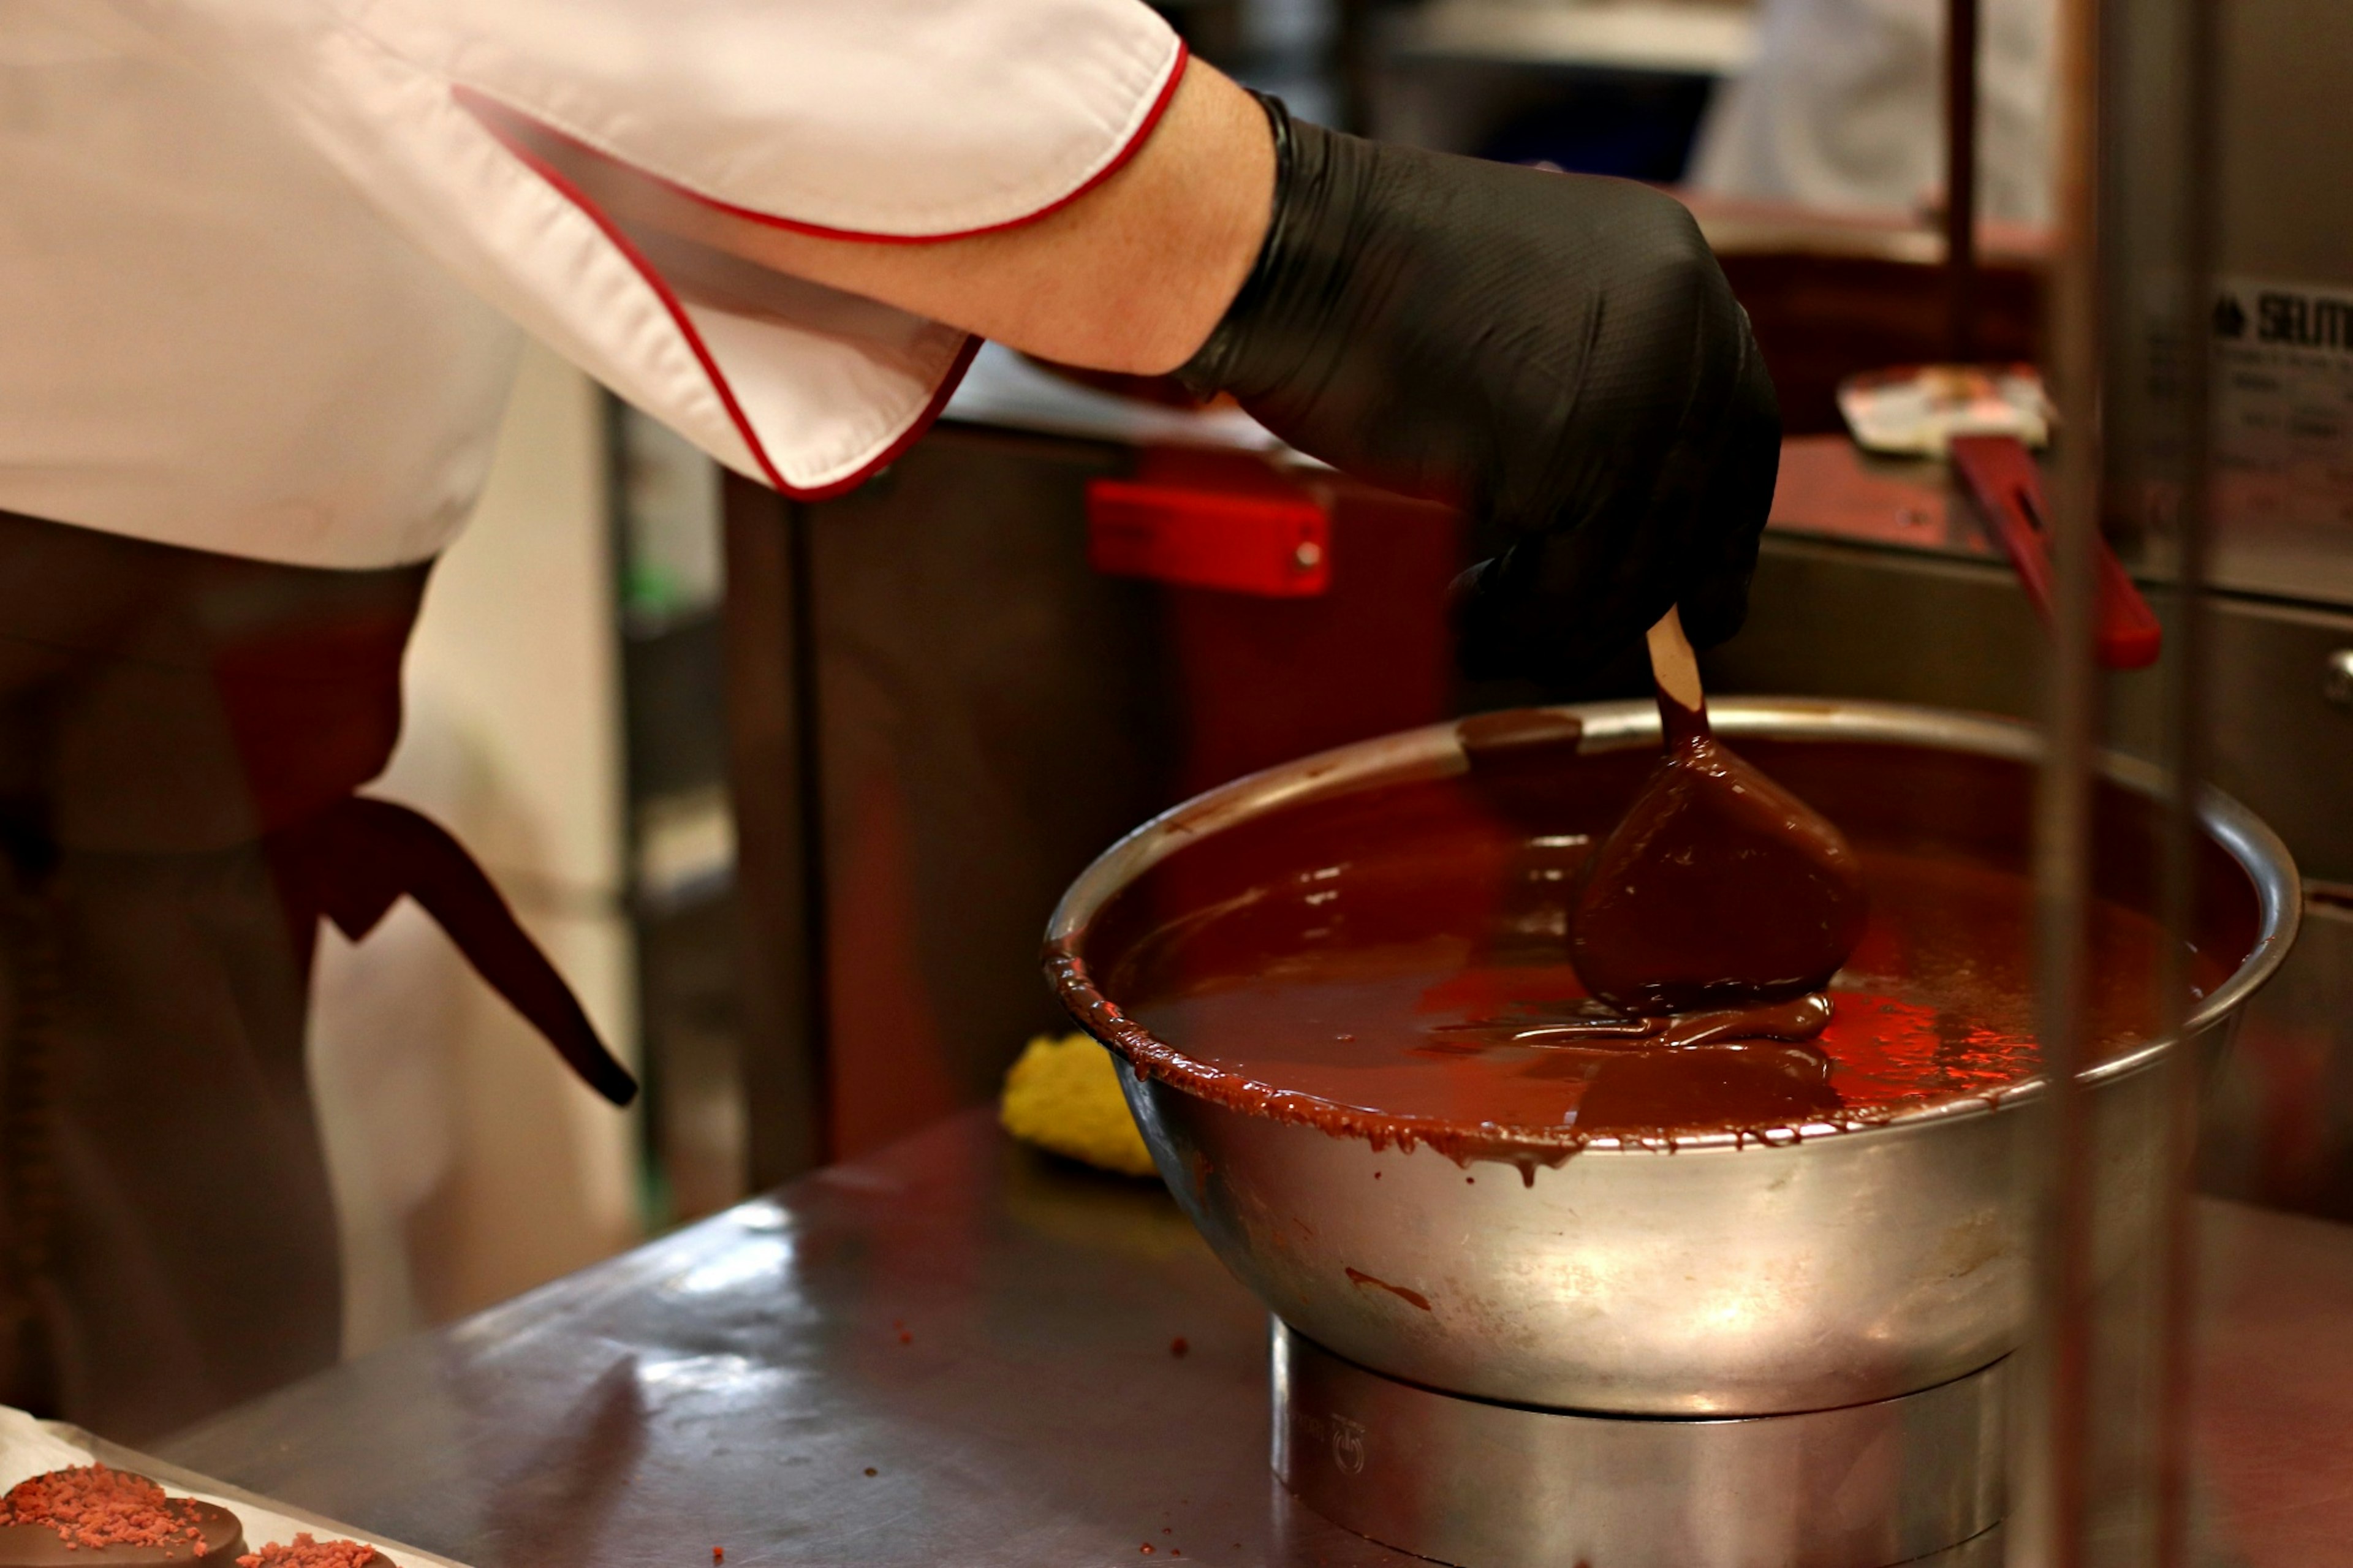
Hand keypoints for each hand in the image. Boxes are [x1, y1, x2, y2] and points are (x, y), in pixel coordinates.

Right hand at [1179, 97, 1779, 688]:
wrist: (1292, 256)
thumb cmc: (1365, 284)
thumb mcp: (1523, 301)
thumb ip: (1591, 365)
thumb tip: (1617, 493)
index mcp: (1674, 266)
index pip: (1739, 423)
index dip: (1721, 525)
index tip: (1699, 594)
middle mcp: (1683, 320)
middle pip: (1704, 502)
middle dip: (1651, 592)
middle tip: (1591, 642)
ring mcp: (1644, 385)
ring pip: (1639, 559)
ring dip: (1562, 617)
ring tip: (1485, 622)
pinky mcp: (1582, 452)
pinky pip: (1574, 584)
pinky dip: (1519, 619)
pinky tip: (1461, 606)